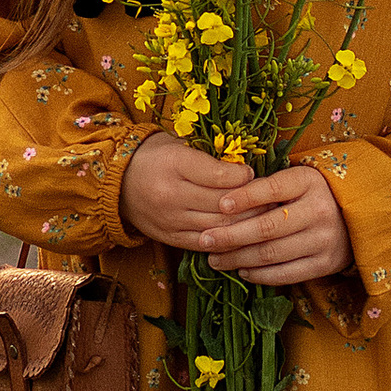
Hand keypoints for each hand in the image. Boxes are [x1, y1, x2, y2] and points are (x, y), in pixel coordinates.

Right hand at [117, 132, 253, 250]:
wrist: (117, 184)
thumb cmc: (155, 158)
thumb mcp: (178, 145)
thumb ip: (209, 159)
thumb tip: (246, 172)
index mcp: (174, 164)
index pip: (218, 174)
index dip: (242, 176)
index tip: (253, 173)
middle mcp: (171, 195)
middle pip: (222, 204)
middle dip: (253, 203)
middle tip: (272, 199)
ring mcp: (171, 221)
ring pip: (218, 227)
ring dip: (246, 224)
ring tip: (264, 218)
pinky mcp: (171, 239)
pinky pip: (206, 245)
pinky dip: (228, 241)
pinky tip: (243, 235)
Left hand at [197, 161, 351, 288]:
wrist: (356, 219)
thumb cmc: (312, 195)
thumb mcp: (295, 181)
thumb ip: (265, 188)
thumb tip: (222, 199)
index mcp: (309, 181)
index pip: (271, 188)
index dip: (244, 197)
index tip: (219, 205)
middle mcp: (319, 210)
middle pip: (266, 227)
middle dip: (230, 235)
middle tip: (204, 240)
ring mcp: (323, 239)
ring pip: (272, 253)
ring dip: (238, 259)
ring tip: (215, 259)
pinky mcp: (325, 264)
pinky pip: (286, 274)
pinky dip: (260, 275)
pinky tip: (242, 271)